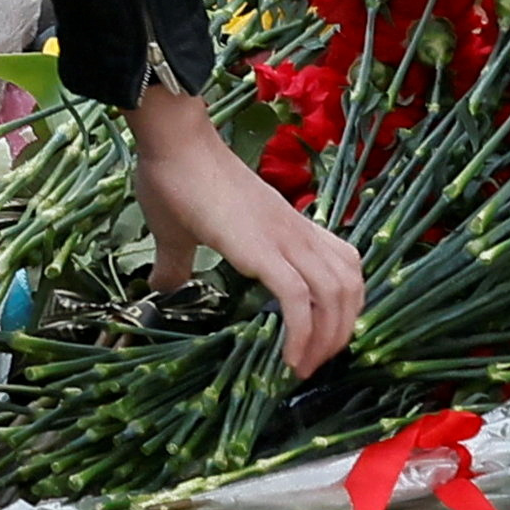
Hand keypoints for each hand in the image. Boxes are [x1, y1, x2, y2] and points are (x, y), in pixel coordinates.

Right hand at [128, 82, 362, 376]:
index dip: (343, 304)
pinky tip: (289, 359)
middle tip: (313, 363)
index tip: (321, 337)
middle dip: (340, 333)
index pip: (344, 265)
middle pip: (349, 287)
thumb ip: (177, 261)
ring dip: (326, 340)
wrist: (174, 143)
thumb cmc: (175, 179)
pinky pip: (298, 299)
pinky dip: (302, 334)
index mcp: (285, 227)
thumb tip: (159, 286)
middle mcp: (296, 233)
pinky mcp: (263, 250)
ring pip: (335, 295)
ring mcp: (283, 240)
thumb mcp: (179, 232)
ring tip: (302, 366)